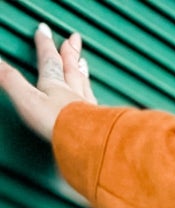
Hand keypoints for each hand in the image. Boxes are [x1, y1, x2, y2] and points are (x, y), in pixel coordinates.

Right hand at [0, 22, 96, 143]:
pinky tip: (97, 101)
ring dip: (83, 73)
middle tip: (73, 40)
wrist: (88, 144)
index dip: (44, 44)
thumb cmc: (60, 124)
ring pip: (85, 85)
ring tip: (84, 63)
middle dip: (69, 52)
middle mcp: (74, 93)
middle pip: (71, 68)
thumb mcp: (27, 99)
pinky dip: (94, 98)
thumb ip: (10, 80)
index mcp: (55, 85)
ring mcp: (88, 109)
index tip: (43, 30)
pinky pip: (97, 106)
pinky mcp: (99, 126)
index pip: (48, 59)